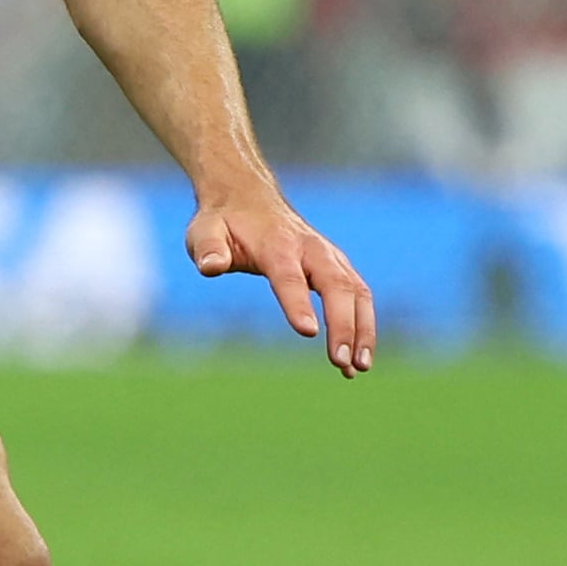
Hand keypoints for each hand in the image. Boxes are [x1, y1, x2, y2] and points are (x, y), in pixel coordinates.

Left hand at [188, 184, 375, 376]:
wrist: (247, 197)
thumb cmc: (223, 221)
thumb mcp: (203, 232)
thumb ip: (207, 250)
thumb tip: (210, 267)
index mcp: (276, 244)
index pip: (290, 277)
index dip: (299, 304)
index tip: (308, 332)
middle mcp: (311, 249)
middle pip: (337, 286)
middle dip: (343, 325)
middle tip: (342, 363)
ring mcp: (329, 256)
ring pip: (357, 292)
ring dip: (363, 330)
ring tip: (359, 368)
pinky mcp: (337, 266)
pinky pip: (359, 295)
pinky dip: (363, 326)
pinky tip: (359, 358)